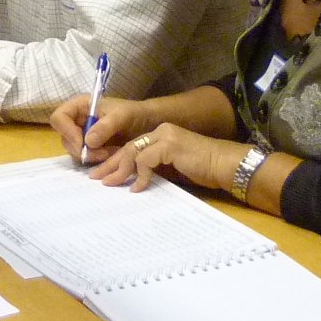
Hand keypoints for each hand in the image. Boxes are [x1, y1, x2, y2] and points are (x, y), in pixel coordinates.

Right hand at [48, 94, 153, 167]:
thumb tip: (87, 141)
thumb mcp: (122, 116)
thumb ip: (105, 126)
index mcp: (80, 106)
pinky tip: (111, 154)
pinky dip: (97, 159)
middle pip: (65, 138)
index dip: (66, 131)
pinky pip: (86, 157)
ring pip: (75, 150)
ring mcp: (83, 135)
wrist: (147, 123)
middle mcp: (77, 120)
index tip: (82, 143)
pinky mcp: (90, 147)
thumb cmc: (134, 113)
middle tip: (102, 153)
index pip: (59, 117)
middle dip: (82, 149)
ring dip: (92, 156)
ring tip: (111, 152)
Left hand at [89, 124, 244, 194]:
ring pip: (132, 152)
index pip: (131, 147)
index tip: (103, 175)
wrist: (224, 165)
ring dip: (120, 170)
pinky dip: (140, 175)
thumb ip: (155, 169)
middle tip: (96, 178)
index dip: (115, 161)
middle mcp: (160, 132)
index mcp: (160, 135)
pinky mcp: (170, 145)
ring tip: (111, 184)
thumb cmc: (203, 171)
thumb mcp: (173, 169)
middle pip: (127, 148)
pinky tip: (138, 188)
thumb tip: (134, 181)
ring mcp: (165, 136)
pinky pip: (145, 160)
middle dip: (110, 164)